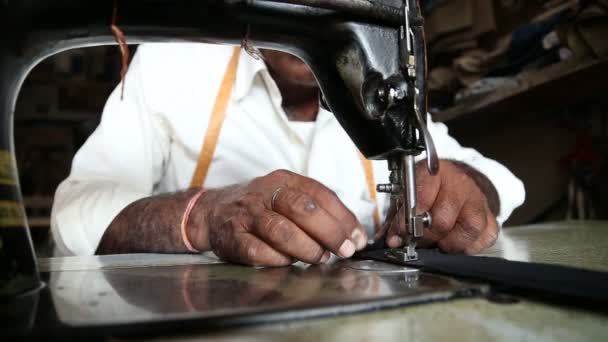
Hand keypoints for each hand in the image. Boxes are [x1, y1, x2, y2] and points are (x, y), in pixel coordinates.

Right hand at [194, 170, 367, 265]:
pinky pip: (258, 251)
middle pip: (302, 209)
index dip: (343, 217)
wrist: (211, 211)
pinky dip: (278, 259)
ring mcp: (247, 215)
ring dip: (307, 248)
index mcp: (283, 180)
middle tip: (344, 250)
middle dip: (329, 232)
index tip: (357, 237)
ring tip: (320, 258)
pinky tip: (289, 262)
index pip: (320, 194)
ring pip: (282, 230)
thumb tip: (350, 233)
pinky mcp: (233, 237)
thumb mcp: (284, 195)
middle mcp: (265, 194)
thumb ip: (314, 209)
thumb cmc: (258, 207)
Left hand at [378, 160, 498, 254]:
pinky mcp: (490, 216)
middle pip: (443, 220)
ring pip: (469, 230)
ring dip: (449, 243)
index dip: (407, 221)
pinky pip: (485, 238)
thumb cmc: (429, 186)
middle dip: (426, 237)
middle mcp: (460, 184)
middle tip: (417, 241)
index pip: (421, 197)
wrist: (457, 178)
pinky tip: (457, 242)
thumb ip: (400, 213)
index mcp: (435, 173)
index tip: (398, 234)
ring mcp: (478, 200)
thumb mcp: (409, 189)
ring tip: (438, 243)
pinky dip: (469, 246)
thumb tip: (394, 240)